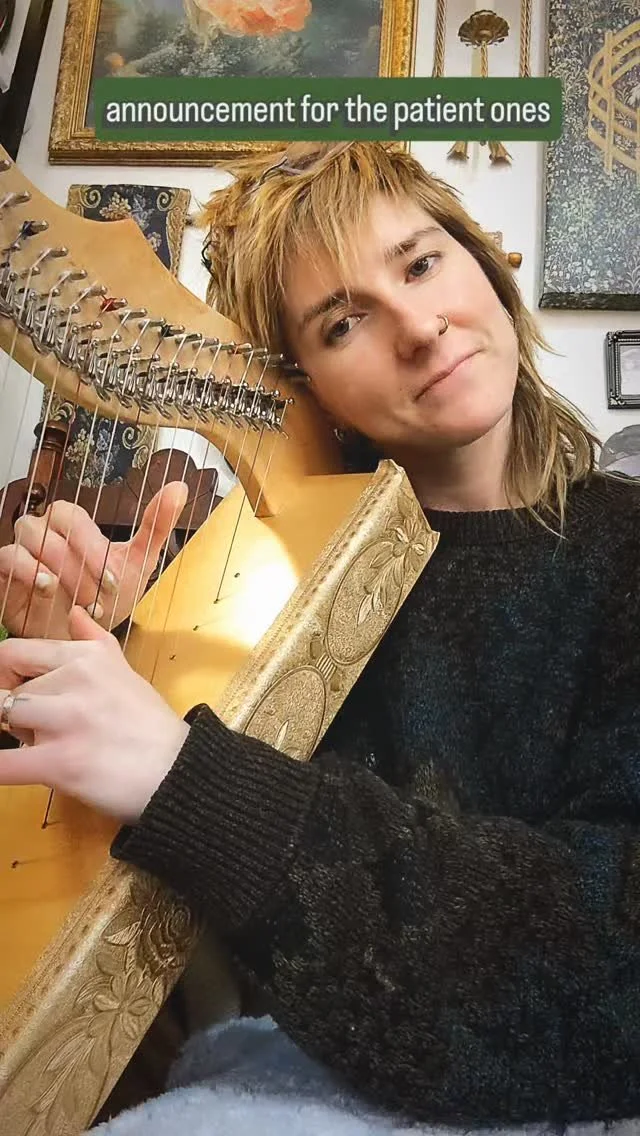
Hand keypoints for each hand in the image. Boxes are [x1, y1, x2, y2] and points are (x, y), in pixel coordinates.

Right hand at [0, 482, 187, 639]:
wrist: (82, 639)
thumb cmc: (105, 599)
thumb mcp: (137, 564)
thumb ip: (155, 526)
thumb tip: (178, 488)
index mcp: (72, 524)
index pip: (73, 515)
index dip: (93, 546)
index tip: (113, 578)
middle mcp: (44, 530)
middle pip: (50, 525)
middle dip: (78, 563)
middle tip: (98, 595)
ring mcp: (23, 550)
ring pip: (28, 538)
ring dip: (56, 569)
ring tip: (76, 599)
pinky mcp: (7, 574)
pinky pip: (6, 558)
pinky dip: (26, 571)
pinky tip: (46, 589)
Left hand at [0, 607, 188, 821]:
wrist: (178, 771)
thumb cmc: (150, 726)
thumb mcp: (125, 671)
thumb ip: (94, 641)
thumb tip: (74, 612)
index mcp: (87, 657)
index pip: (16, 652)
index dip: (5, 674)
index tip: (12, 688)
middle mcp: (76, 680)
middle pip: (9, 692)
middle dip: (17, 714)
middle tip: (43, 729)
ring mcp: (67, 721)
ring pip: (5, 719)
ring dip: (18, 737)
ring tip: (44, 748)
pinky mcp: (61, 763)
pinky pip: (5, 764)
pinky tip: (4, 769)